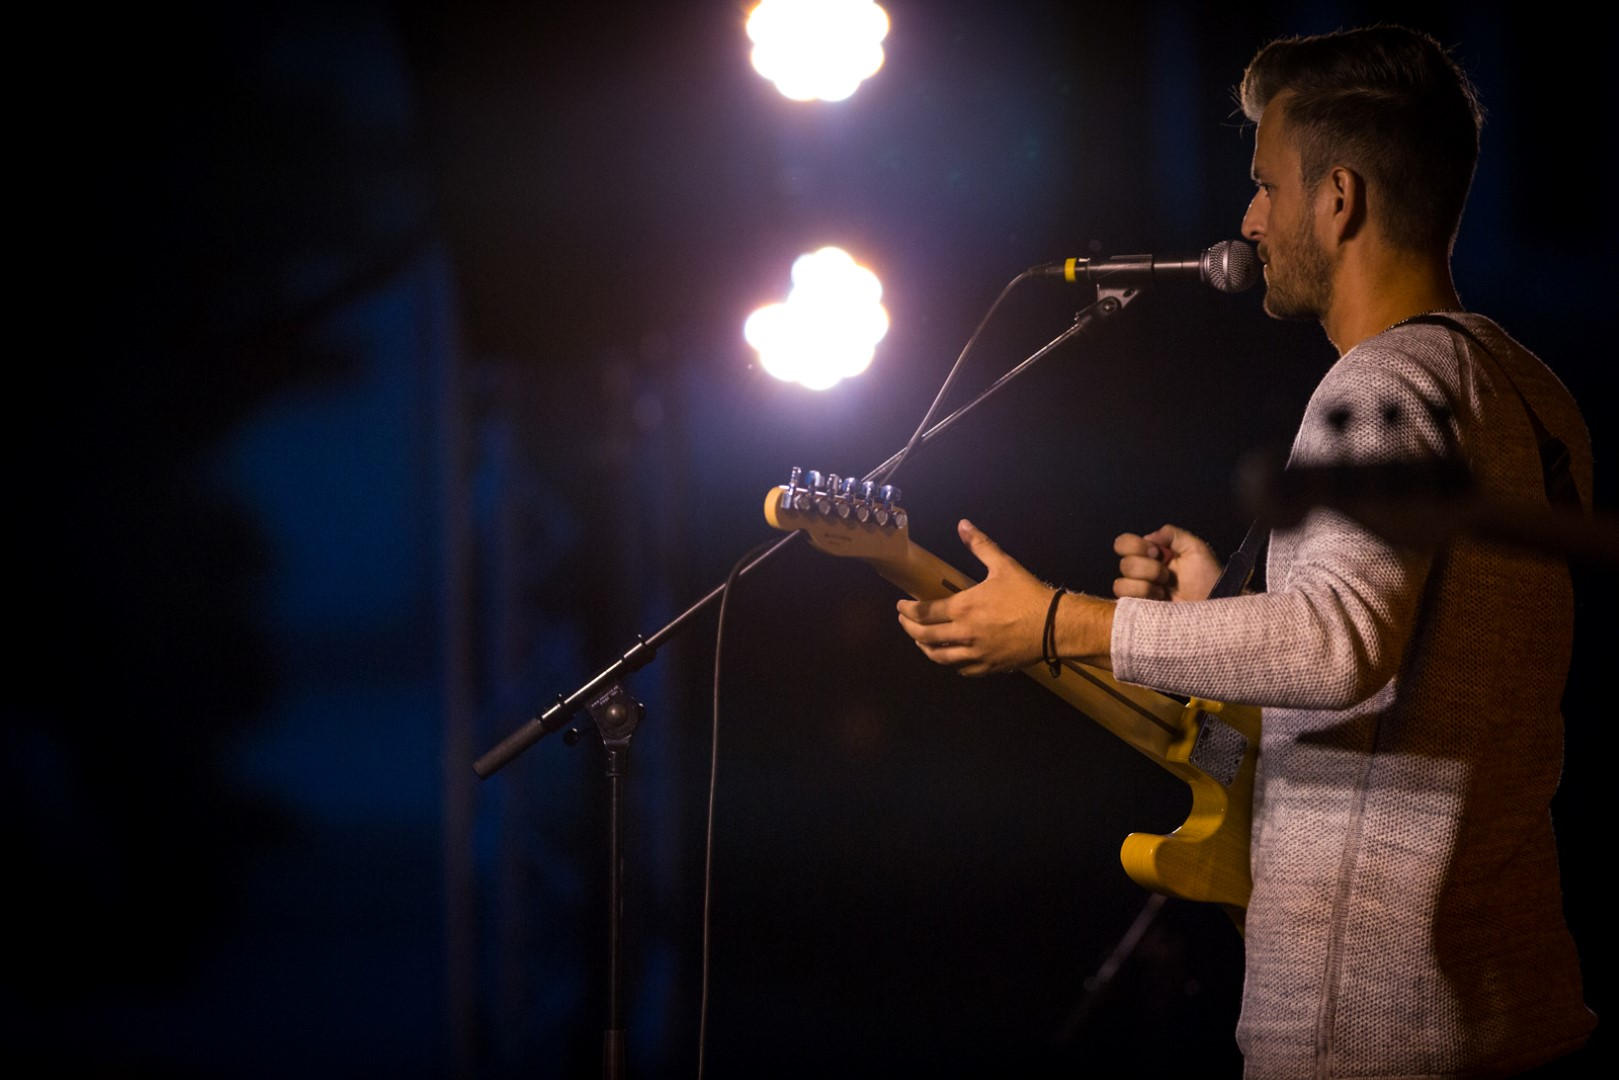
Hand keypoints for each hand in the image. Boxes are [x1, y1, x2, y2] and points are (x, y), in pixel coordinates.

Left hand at [896, 519, 1050, 675]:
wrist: (1054, 625)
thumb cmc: (1028, 593)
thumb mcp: (1003, 565)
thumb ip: (980, 545)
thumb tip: (963, 524)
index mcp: (963, 608)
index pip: (923, 613)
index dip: (907, 610)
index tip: (900, 606)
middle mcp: (964, 633)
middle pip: (924, 637)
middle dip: (909, 629)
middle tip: (904, 621)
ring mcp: (976, 653)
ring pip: (939, 658)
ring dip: (925, 649)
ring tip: (920, 641)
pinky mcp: (989, 667)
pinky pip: (962, 669)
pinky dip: (950, 663)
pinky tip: (949, 656)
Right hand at [1113, 524, 1221, 602]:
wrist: (1214, 605)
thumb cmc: (1208, 578)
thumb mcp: (1195, 548)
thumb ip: (1172, 534)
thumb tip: (1148, 537)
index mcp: (1151, 555)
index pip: (1124, 544)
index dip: (1137, 546)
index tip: (1159, 553)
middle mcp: (1141, 573)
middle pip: (1124, 564)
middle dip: (1150, 569)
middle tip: (1168, 577)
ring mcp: (1138, 593)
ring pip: (1120, 583)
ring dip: (1145, 585)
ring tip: (1164, 592)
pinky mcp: (1137, 610)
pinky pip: (1122, 600)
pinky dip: (1141, 596)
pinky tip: (1159, 600)